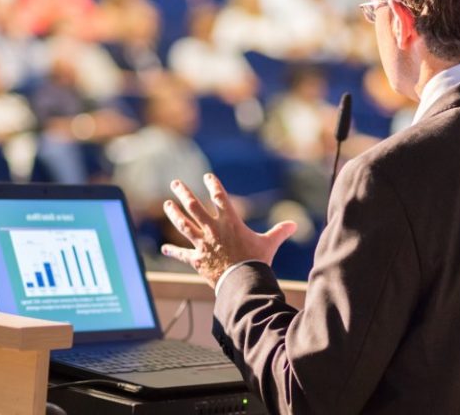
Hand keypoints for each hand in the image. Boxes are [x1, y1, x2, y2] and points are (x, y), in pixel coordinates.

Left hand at [161, 174, 296, 288]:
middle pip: (194, 206)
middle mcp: (213, 229)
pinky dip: (173, 251)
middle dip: (184, 193)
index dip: (213, 185)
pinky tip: (165, 248)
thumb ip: (279, 232)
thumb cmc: (257, 261)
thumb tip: (294, 224)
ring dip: (174, 213)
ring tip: (167, 204)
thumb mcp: (269, 244)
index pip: (220, 197)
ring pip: (184, 225)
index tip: (207, 176)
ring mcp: (202, 244)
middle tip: (175, 184)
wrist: (243, 282)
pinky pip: (182, 254)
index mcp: (230, 222)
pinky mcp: (197, 259)